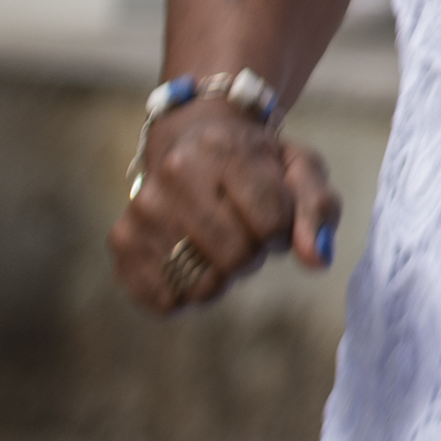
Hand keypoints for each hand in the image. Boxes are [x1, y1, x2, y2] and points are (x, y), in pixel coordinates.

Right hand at [108, 100, 343, 314]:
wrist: (192, 141)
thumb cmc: (257, 162)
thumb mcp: (300, 169)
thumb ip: (318, 210)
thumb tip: (317, 260)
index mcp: (224, 148)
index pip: (272, 224)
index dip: (283, 231)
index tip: (274, 215)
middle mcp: (174, 173)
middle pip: (236, 258)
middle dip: (253, 253)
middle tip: (245, 229)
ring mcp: (141, 209)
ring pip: (201, 284)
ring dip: (222, 274)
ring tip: (218, 240)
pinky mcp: (122, 242)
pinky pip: (164, 300)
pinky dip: (188, 292)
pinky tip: (190, 259)